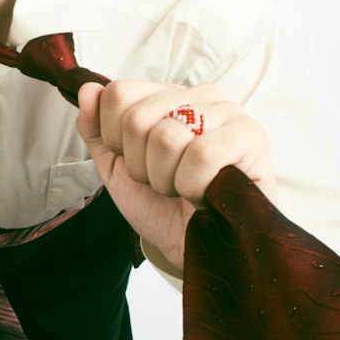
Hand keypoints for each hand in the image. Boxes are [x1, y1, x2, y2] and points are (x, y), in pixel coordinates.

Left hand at [76, 81, 276, 273]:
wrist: (196, 250)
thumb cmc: (162, 207)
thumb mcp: (117, 167)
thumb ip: (96, 129)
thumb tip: (87, 89)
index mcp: (168, 95)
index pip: (118, 94)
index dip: (115, 140)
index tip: (138, 163)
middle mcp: (201, 95)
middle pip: (137, 117)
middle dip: (140, 166)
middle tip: (165, 182)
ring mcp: (229, 113)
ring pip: (167, 136)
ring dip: (167, 179)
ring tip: (186, 189)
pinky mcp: (252, 138)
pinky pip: (202, 155)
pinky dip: (194, 187)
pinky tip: (206, 194)